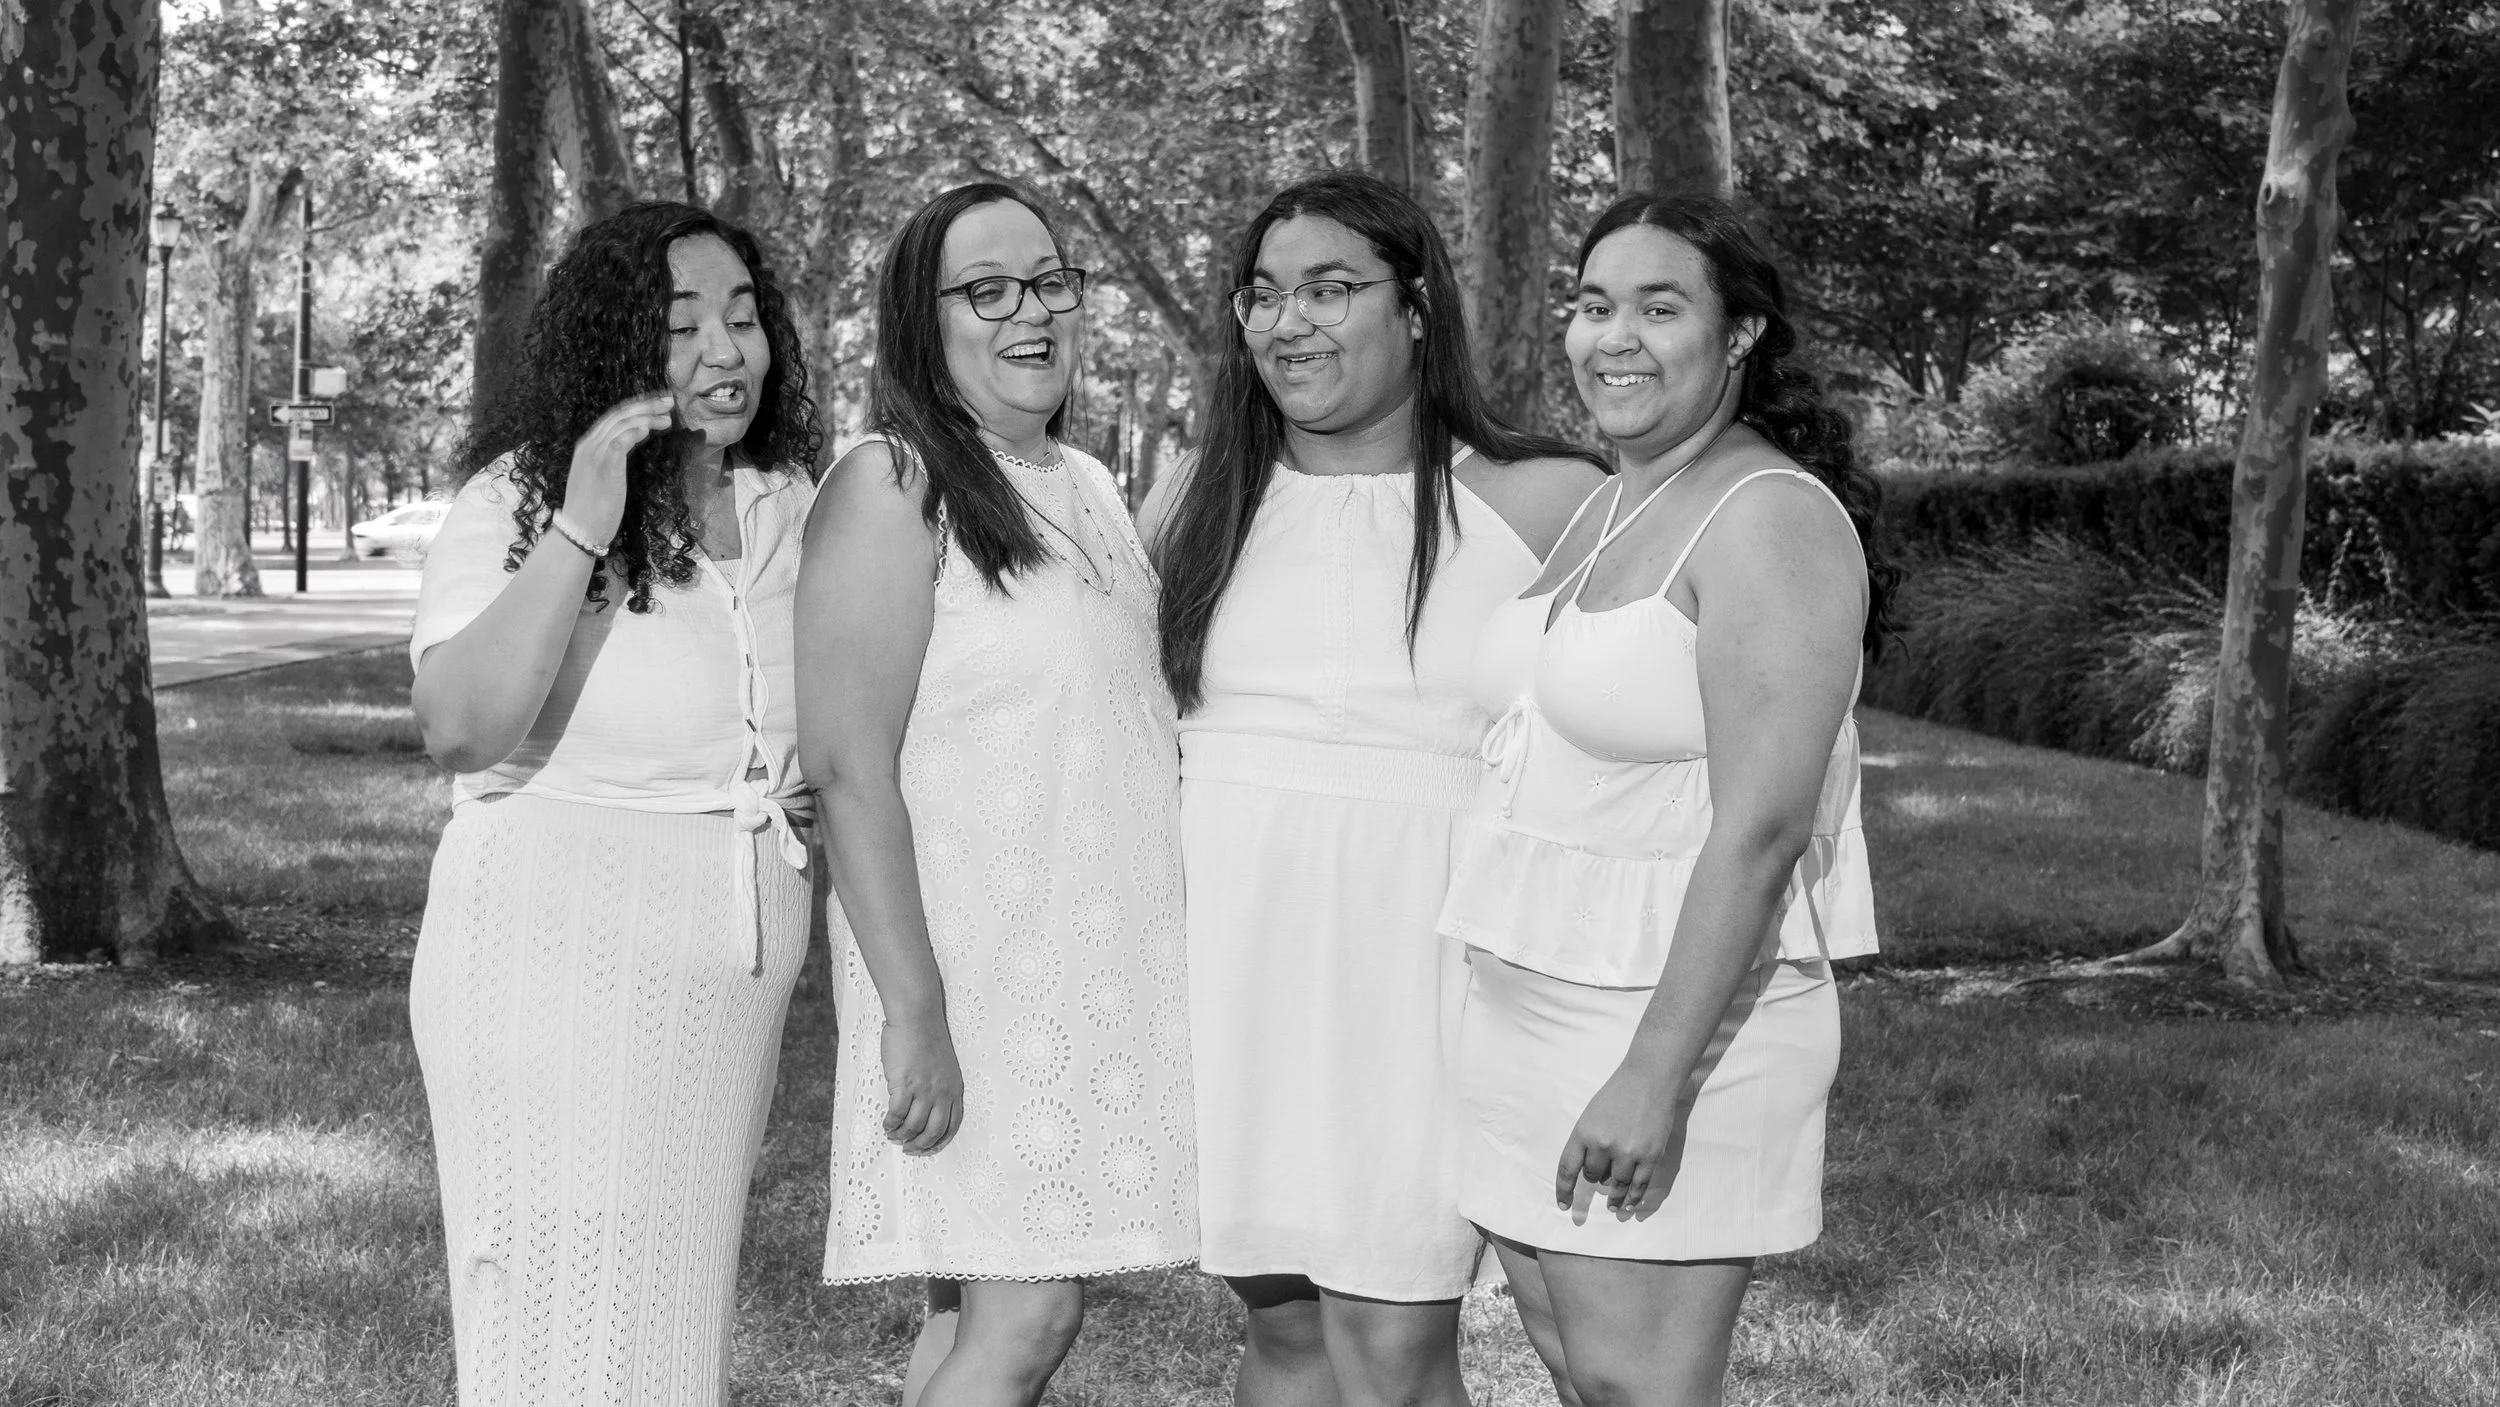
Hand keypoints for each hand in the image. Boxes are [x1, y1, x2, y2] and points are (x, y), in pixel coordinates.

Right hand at [561, 392, 674, 544]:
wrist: (579, 530)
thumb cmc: (593, 510)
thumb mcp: (602, 478)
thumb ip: (613, 459)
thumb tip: (633, 445)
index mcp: (587, 446)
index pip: (613, 416)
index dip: (636, 407)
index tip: (656, 403)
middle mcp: (589, 445)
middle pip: (619, 414)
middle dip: (646, 404)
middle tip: (669, 401)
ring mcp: (595, 454)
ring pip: (622, 423)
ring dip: (647, 416)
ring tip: (668, 417)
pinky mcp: (604, 466)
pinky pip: (620, 440)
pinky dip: (636, 430)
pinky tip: (650, 428)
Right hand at [879, 1014, 963, 1155]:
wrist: (917, 1017)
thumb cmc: (927, 1037)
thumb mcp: (945, 1066)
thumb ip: (940, 1087)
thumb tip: (925, 1109)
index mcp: (954, 1088)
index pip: (952, 1125)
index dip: (938, 1141)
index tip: (926, 1148)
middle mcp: (942, 1092)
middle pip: (933, 1131)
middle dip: (919, 1145)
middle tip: (907, 1148)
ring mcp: (924, 1089)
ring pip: (913, 1126)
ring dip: (901, 1135)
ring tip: (893, 1135)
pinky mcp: (905, 1084)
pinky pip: (897, 1114)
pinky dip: (890, 1124)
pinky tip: (886, 1124)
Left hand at [1555, 1060, 1685, 1214]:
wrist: (1649, 1079)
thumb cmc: (1617, 1095)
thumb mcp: (1591, 1115)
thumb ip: (1587, 1142)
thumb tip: (1589, 1171)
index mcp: (1583, 1132)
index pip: (1567, 1169)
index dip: (1564, 1190)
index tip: (1564, 1204)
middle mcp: (1603, 1145)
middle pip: (1592, 1176)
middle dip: (1595, 1176)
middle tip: (1602, 1174)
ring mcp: (1627, 1152)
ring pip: (1615, 1185)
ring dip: (1614, 1194)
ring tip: (1612, 1204)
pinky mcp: (1649, 1156)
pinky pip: (1638, 1186)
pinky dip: (1632, 1198)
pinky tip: (1628, 1205)